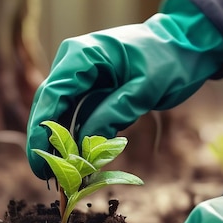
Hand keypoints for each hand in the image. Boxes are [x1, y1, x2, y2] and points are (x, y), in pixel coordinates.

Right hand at [26, 0, 222, 178]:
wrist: (183, 45)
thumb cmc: (168, 59)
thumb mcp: (145, 88)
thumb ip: (114, 113)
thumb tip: (86, 143)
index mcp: (82, 54)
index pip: (53, 93)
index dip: (42, 128)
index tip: (39, 158)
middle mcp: (74, 64)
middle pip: (48, 105)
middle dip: (45, 142)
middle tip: (45, 176)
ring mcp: (80, 77)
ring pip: (59, 114)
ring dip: (59, 144)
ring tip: (60, 176)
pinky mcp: (90, 90)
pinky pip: (75, 117)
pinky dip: (74, 139)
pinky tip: (75, 161)